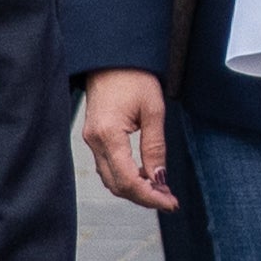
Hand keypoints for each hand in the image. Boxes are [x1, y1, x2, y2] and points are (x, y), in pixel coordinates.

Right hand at [77, 69, 178, 208]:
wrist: (111, 58)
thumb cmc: (133, 76)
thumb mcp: (153, 110)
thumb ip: (155, 147)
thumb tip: (159, 178)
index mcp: (109, 134)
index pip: (128, 180)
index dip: (150, 196)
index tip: (170, 202)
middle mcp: (94, 141)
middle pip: (117, 185)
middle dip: (144, 197)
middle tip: (169, 199)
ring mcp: (91, 140)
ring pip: (111, 179)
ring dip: (135, 189)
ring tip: (160, 189)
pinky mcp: (94, 137)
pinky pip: (107, 167)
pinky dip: (126, 177)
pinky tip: (144, 175)